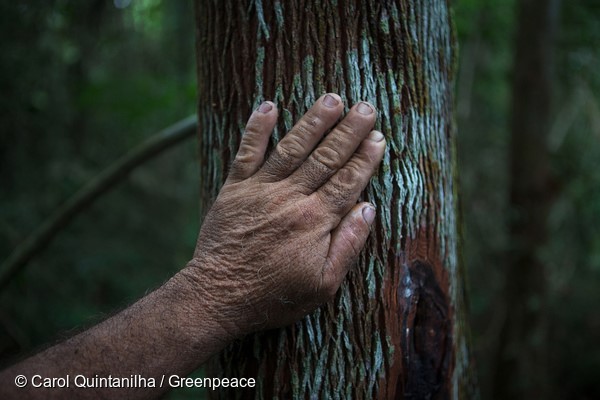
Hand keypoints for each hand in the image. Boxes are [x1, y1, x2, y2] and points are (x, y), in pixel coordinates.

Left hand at [183, 93, 385, 335]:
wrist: (218, 297)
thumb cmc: (274, 296)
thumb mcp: (323, 285)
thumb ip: (348, 245)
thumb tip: (369, 208)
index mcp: (315, 221)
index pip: (348, 180)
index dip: (365, 157)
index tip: (378, 136)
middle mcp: (290, 198)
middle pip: (326, 157)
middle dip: (348, 130)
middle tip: (366, 106)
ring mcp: (261, 190)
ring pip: (293, 147)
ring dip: (313, 121)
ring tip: (332, 98)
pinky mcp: (235, 189)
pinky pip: (247, 152)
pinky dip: (257, 128)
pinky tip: (269, 105)